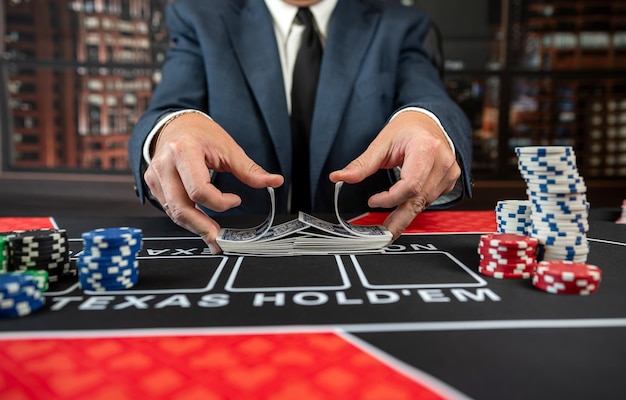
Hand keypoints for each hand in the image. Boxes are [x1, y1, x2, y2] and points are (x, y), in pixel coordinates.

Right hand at [144, 112, 283, 252]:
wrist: (177, 124)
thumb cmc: (201, 134)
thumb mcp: (228, 148)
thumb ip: (250, 170)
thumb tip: (275, 182)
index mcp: (183, 151)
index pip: (199, 190)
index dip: (220, 202)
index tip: (235, 200)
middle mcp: (164, 165)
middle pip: (180, 207)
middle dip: (201, 227)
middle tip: (219, 239)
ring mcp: (155, 176)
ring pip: (173, 212)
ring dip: (194, 227)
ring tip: (212, 236)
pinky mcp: (154, 185)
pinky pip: (170, 209)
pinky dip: (186, 219)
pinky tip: (200, 224)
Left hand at [329, 110, 459, 239]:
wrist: (428, 122)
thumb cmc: (407, 129)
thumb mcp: (382, 143)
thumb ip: (362, 165)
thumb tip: (339, 177)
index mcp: (426, 148)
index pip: (410, 185)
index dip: (390, 198)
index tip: (372, 201)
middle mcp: (442, 162)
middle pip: (419, 200)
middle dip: (398, 221)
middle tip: (382, 235)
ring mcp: (449, 173)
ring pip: (423, 203)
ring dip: (404, 213)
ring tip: (388, 222)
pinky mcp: (449, 181)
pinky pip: (429, 200)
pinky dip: (413, 205)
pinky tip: (403, 206)